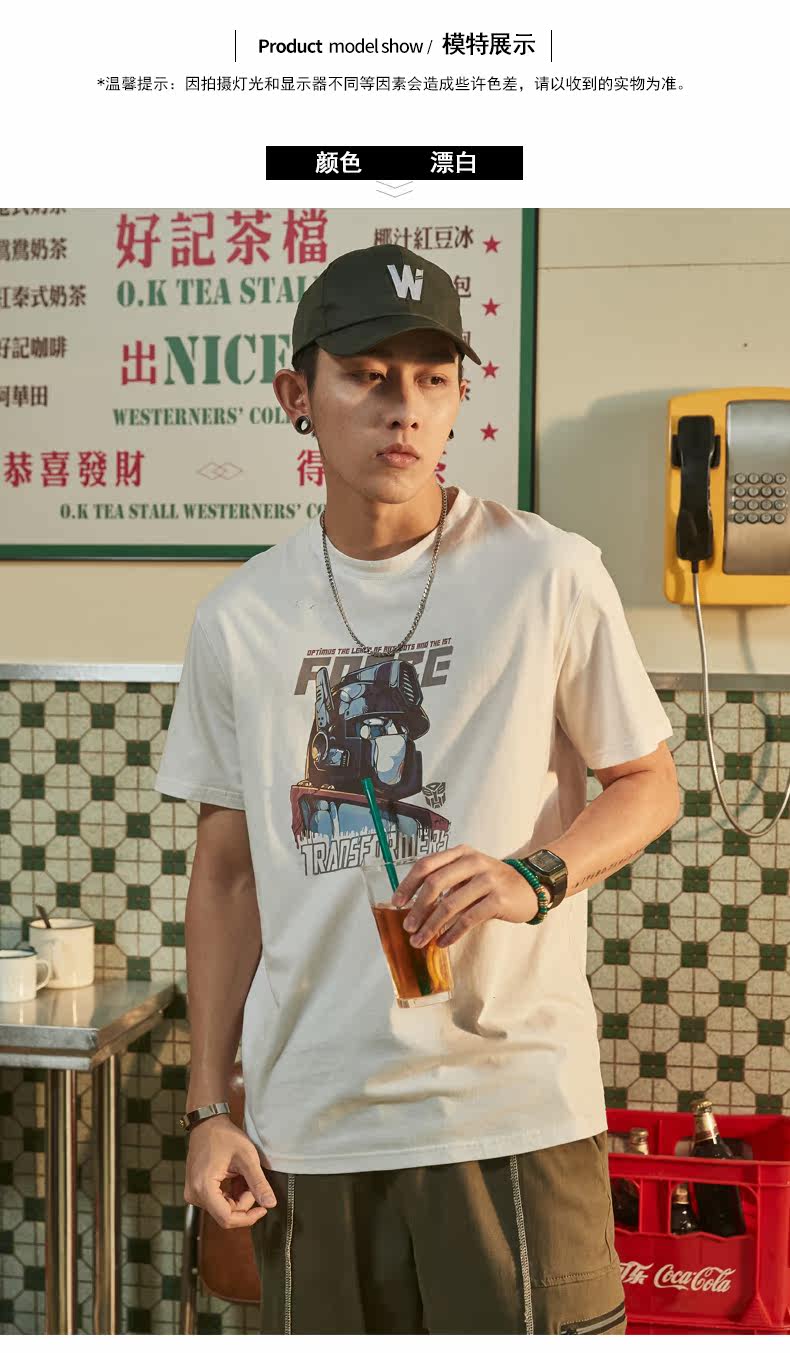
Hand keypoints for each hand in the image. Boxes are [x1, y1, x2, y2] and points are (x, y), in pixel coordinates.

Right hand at [184, 1115, 277, 1228]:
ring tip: (244, 1176)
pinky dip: (231, 1194)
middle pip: (226, 1214)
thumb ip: (259, 1183)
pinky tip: (237, 1178)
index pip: (227, 1218)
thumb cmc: (224, 1136)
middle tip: (252, 1181)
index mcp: (204, 1188)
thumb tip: (270, 1204)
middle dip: (244, 1202)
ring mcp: (194, 1193)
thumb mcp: (246, 1158)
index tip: (263, 1209)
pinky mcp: (197, 1190)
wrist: (206, 1123)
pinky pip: (218, 1202)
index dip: (248, 1218)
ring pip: (223, 1209)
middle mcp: (194, 1194)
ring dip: (239, 1197)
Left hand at [390, 843, 540, 948]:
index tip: (397, 903)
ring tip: (420, 941)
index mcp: (460, 853)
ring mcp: (487, 879)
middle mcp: (473, 862)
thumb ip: (446, 882)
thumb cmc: (492, 883)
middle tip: (408, 928)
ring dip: (431, 926)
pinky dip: (452, 933)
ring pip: (450, 905)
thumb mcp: (469, 873)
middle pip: (435, 884)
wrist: (530, 886)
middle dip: (418, 908)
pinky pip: (468, 919)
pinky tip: (442, 942)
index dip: (408, 884)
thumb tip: (413, 907)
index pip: (426, 864)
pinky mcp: (498, 899)